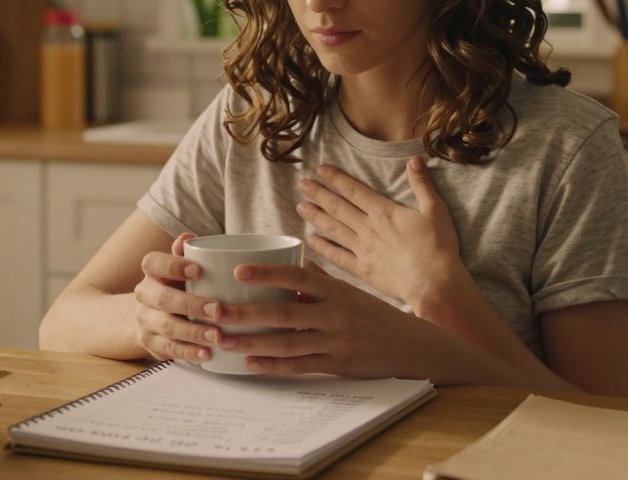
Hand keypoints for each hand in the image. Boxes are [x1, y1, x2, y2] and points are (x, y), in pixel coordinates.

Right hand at [132, 233, 223, 362]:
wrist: (149, 314)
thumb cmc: (178, 285)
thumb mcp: (181, 268)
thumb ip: (187, 253)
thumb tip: (190, 238)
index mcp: (152, 272)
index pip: (154, 263)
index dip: (174, 266)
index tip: (198, 270)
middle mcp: (145, 295)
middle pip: (164, 299)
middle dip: (192, 305)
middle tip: (218, 310)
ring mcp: (145, 320)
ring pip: (167, 327)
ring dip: (194, 332)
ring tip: (217, 336)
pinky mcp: (150, 343)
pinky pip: (169, 349)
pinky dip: (189, 352)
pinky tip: (207, 354)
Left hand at [214, 264, 430, 377]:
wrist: (413, 346)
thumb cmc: (377, 316)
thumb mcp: (352, 291)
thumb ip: (322, 280)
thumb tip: (297, 261)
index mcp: (336, 290)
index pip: (297, 276)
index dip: (267, 273)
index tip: (237, 272)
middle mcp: (334, 313)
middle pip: (283, 311)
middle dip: (246, 313)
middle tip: (214, 311)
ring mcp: (336, 341)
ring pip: (287, 342)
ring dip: (252, 342)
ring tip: (223, 340)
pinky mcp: (338, 365)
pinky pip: (300, 366)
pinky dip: (273, 365)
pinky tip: (250, 363)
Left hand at [295, 157, 462, 308]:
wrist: (434, 284)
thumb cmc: (438, 247)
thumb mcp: (435, 210)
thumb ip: (421, 184)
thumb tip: (414, 159)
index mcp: (384, 211)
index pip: (353, 190)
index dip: (335, 178)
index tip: (320, 169)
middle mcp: (368, 228)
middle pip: (337, 207)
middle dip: (318, 193)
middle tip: (302, 184)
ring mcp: (363, 250)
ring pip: (333, 229)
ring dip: (316, 216)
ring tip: (300, 207)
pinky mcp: (362, 270)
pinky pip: (337, 256)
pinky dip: (323, 248)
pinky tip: (311, 241)